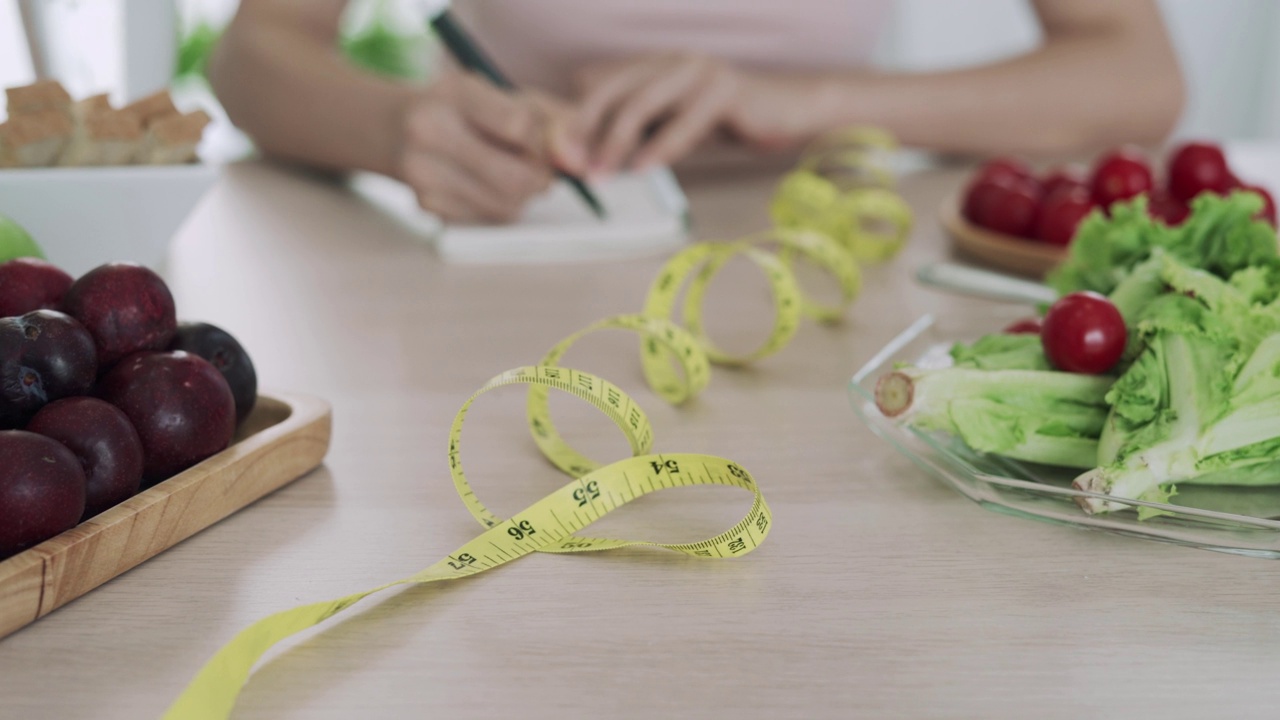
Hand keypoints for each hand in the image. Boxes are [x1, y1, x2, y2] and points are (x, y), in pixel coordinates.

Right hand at [398, 71, 585, 222]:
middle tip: (539, 169)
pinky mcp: (427, 205)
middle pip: (516, 178)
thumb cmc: (465, 109)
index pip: (520, 126)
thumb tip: (581, 165)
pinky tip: (483, 183)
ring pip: (507, 206)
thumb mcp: (505, 95)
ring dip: (522, 195)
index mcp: (454, 93)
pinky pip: (489, 218)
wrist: (394, 128)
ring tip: (507, 170)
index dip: (544, 142)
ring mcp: (423, 173)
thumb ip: (553, 121)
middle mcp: (429, 131)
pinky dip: (500, 205)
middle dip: (540, 179)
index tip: (543, 141)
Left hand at [576, 53, 821, 173]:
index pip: (600, 84)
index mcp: (654, 64)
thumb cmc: (729, 121)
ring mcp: (698, 70)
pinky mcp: (725, 89)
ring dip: (615, 143)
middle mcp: (671, 60)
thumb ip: (639, 133)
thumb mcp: (674, 125)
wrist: (789, 111)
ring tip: (601, 175)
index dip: (576, 116)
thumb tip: (592, 157)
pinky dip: (660, 149)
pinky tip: (643, 171)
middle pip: (612, 90)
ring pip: (642, 104)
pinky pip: (683, 122)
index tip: (561, 154)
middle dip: (585, 129)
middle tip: (571, 165)